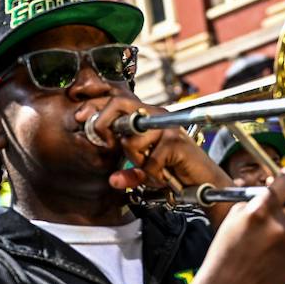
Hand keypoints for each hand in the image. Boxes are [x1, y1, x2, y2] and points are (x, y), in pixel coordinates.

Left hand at [73, 96, 218, 192]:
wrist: (205, 183)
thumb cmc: (176, 172)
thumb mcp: (146, 172)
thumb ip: (129, 173)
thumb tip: (112, 180)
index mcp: (147, 116)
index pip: (117, 100)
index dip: (95, 105)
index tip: (79, 117)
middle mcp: (157, 115)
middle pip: (120, 105)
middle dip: (102, 122)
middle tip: (102, 142)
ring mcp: (167, 126)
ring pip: (131, 142)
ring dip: (138, 162)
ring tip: (153, 169)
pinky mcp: (175, 141)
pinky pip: (148, 161)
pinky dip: (153, 174)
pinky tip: (164, 176)